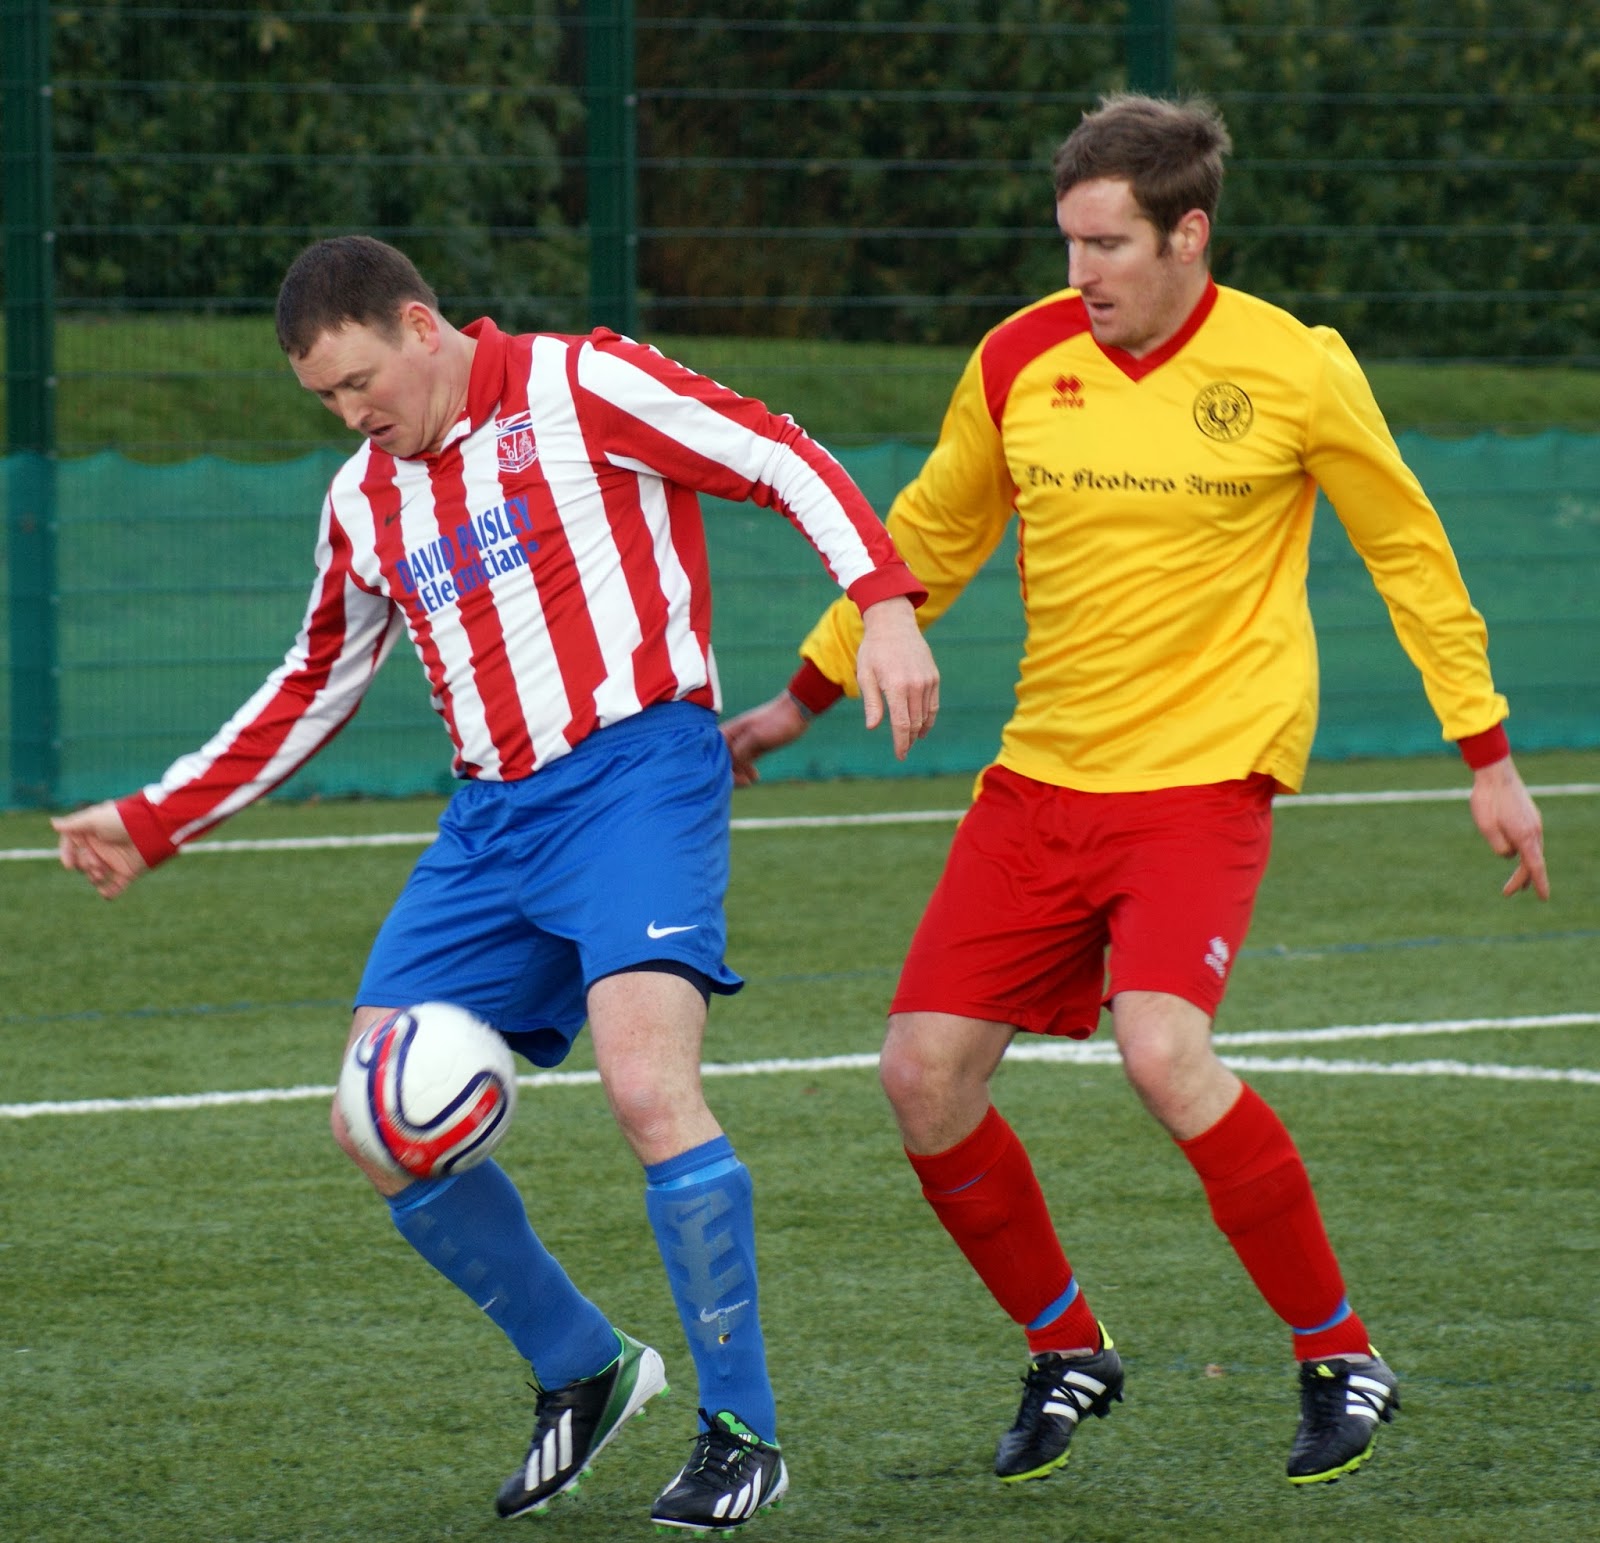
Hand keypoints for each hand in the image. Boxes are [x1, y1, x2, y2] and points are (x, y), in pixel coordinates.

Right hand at [51, 800, 147, 898]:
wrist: (153, 828)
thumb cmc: (122, 819)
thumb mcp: (95, 818)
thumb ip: (74, 823)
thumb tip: (53, 823)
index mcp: (91, 834)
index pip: (71, 846)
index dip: (67, 855)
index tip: (69, 864)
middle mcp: (101, 848)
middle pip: (82, 862)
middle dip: (85, 864)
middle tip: (95, 862)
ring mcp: (114, 860)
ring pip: (95, 875)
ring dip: (94, 876)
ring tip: (101, 873)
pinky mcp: (127, 871)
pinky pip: (115, 886)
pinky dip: (109, 892)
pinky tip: (105, 894)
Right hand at [721, 693, 809, 786]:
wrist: (797, 712)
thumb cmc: (775, 722)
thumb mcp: (756, 737)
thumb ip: (740, 751)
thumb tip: (731, 766)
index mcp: (728, 732)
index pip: (715, 754)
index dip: (719, 768)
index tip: (732, 778)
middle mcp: (732, 738)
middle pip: (723, 760)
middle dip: (730, 773)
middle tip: (744, 782)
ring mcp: (743, 743)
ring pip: (734, 763)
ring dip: (739, 774)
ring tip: (749, 782)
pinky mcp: (755, 747)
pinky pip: (745, 762)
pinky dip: (747, 771)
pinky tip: (755, 778)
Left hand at [856, 596, 939, 760]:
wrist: (893, 625)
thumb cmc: (874, 651)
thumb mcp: (865, 675)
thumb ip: (871, 702)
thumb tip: (873, 727)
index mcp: (896, 687)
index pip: (901, 724)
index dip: (901, 743)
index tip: (900, 755)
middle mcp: (915, 685)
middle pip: (915, 723)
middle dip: (909, 739)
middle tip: (903, 751)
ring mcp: (927, 681)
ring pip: (926, 715)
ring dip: (919, 730)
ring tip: (912, 740)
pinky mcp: (934, 677)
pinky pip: (933, 704)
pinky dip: (929, 717)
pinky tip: (922, 725)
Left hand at [1468, 757, 1547, 898]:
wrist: (1494, 772)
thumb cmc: (1486, 800)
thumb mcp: (1486, 828)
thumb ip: (1499, 847)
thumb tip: (1510, 855)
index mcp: (1524, 835)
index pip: (1534, 866)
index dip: (1539, 883)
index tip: (1544, 898)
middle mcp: (1534, 830)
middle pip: (1531, 861)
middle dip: (1522, 879)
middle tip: (1507, 893)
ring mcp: (1533, 822)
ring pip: (1531, 850)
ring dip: (1524, 866)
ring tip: (1519, 883)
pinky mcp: (1529, 815)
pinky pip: (1529, 839)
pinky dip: (1524, 851)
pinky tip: (1519, 856)